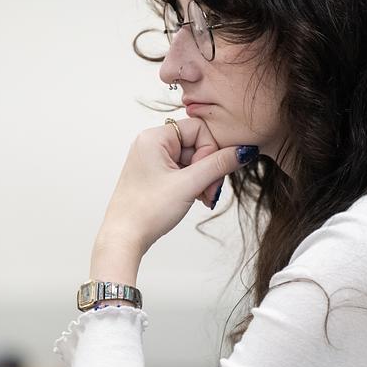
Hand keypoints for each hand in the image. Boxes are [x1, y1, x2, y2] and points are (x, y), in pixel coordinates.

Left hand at [96, 117, 255, 260]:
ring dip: (203, 178)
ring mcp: (152, 160)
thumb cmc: (147, 211)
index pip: (199, 128)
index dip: (210, 151)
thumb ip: (218, 165)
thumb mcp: (189, 185)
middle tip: (209, 192)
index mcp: (154, 137)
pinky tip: (196, 198)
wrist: (123, 238)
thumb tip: (243, 151)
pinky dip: (194, 183)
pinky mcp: (155, 175)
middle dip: (208, 168)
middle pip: (197, 144)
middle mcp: (151, 144)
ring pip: (192, 159)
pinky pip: (183, 170)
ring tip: (203, 198)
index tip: (208, 175)